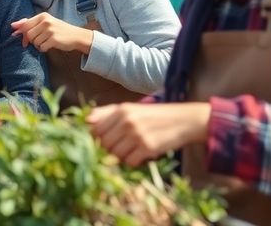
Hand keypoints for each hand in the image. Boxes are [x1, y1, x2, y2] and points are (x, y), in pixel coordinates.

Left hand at [11, 13, 93, 52]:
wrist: (76, 36)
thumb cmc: (59, 30)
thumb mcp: (46, 23)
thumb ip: (31, 23)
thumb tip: (13, 25)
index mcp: (43, 16)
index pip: (26, 24)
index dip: (20, 32)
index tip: (15, 35)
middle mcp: (46, 22)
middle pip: (28, 34)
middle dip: (30, 40)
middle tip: (37, 41)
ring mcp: (50, 30)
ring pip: (34, 42)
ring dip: (38, 45)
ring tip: (46, 42)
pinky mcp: (54, 39)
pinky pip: (41, 47)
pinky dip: (43, 49)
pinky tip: (49, 46)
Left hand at [87, 102, 210, 166]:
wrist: (184, 120)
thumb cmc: (154, 115)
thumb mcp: (130, 108)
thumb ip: (107, 113)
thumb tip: (86, 119)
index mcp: (121, 110)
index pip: (95, 128)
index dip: (95, 138)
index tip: (101, 141)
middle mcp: (127, 121)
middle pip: (103, 143)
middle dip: (107, 149)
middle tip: (119, 148)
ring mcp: (137, 135)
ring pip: (114, 154)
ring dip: (120, 156)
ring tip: (130, 150)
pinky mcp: (148, 147)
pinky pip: (129, 162)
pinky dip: (132, 162)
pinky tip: (140, 155)